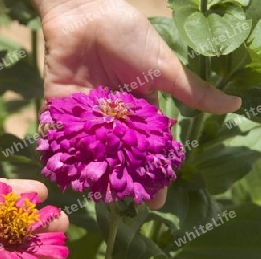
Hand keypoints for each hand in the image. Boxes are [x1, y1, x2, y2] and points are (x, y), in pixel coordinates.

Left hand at [32, 0, 241, 208]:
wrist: (88, 13)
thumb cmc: (129, 36)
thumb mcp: (164, 68)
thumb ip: (192, 92)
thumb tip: (234, 106)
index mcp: (136, 110)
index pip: (146, 148)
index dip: (153, 171)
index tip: (158, 199)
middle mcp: (110, 117)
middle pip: (117, 156)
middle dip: (122, 180)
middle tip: (128, 206)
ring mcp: (84, 114)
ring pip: (89, 151)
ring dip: (93, 174)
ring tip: (99, 200)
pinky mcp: (58, 107)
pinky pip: (59, 135)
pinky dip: (61, 153)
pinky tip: (67, 177)